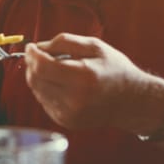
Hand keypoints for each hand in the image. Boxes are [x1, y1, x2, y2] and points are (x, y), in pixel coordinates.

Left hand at [24, 33, 151, 129]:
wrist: (132, 101)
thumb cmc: (115, 70)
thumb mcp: (95, 46)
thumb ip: (64, 42)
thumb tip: (37, 47)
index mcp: (83, 77)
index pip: (42, 67)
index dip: (32, 54)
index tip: (31, 47)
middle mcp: (75, 99)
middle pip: (35, 79)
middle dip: (31, 64)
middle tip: (38, 55)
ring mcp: (69, 113)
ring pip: (37, 90)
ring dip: (38, 76)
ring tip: (55, 69)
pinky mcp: (65, 121)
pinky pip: (44, 100)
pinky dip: (46, 89)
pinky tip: (62, 84)